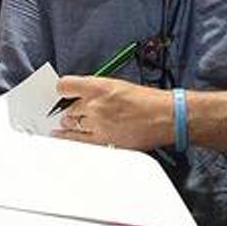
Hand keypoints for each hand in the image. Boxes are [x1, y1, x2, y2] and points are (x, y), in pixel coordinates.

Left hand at [53, 76, 171, 150]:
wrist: (164, 117)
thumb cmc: (148, 101)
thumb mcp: (118, 84)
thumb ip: (97, 89)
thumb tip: (82, 94)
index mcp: (99, 86)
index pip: (65, 86)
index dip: (62, 90)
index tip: (62, 93)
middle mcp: (95, 105)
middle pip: (67, 107)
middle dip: (69, 109)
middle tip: (71, 110)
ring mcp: (97, 124)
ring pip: (70, 124)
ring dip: (69, 123)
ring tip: (68, 123)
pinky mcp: (102, 141)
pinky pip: (77, 140)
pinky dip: (67, 138)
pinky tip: (61, 137)